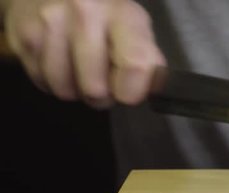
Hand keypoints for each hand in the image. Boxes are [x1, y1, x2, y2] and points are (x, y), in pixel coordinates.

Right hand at [4, 0, 165, 107]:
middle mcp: (85, 12)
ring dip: (75, 90)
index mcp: (122, 13)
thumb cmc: (103, 13)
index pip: (135, 64)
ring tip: (80, 70)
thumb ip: (147, 58)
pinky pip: (43, 83)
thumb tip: (153, 89)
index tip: (128, 91)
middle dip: (101, 95)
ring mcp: (51, 22)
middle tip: (102, 81)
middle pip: (95, 88)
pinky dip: (53, 82)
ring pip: (66, 90)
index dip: (132, 91)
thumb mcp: (133, 26)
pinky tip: (61, 63)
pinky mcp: (25, 35)